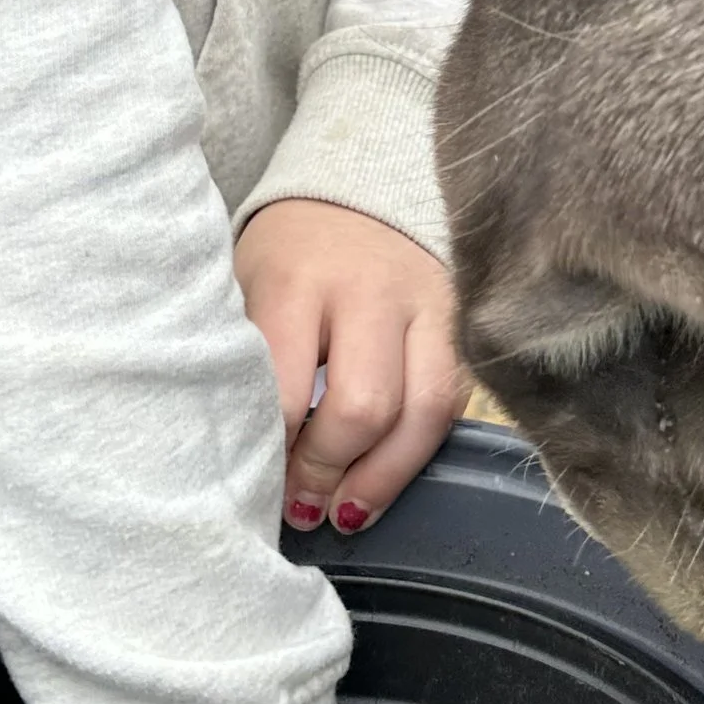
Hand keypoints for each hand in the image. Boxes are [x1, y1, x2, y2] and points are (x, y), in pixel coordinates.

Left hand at [235, 196, 463, 532]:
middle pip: (364, 406)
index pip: (286, 389)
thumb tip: (241, 459)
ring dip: (383, 478)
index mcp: (298, 280)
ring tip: (347, 515)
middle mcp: (370, 290)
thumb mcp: (245, 289)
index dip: (272, 451)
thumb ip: (247, 360)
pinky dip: (419, 453)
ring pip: (425, 411)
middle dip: (329, 471)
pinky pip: (455, 401)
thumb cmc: (286, 257)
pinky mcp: (462, 322)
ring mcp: (427, 304)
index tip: (253, 482)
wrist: (357, 188)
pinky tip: (384, 481)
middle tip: (300, 506)